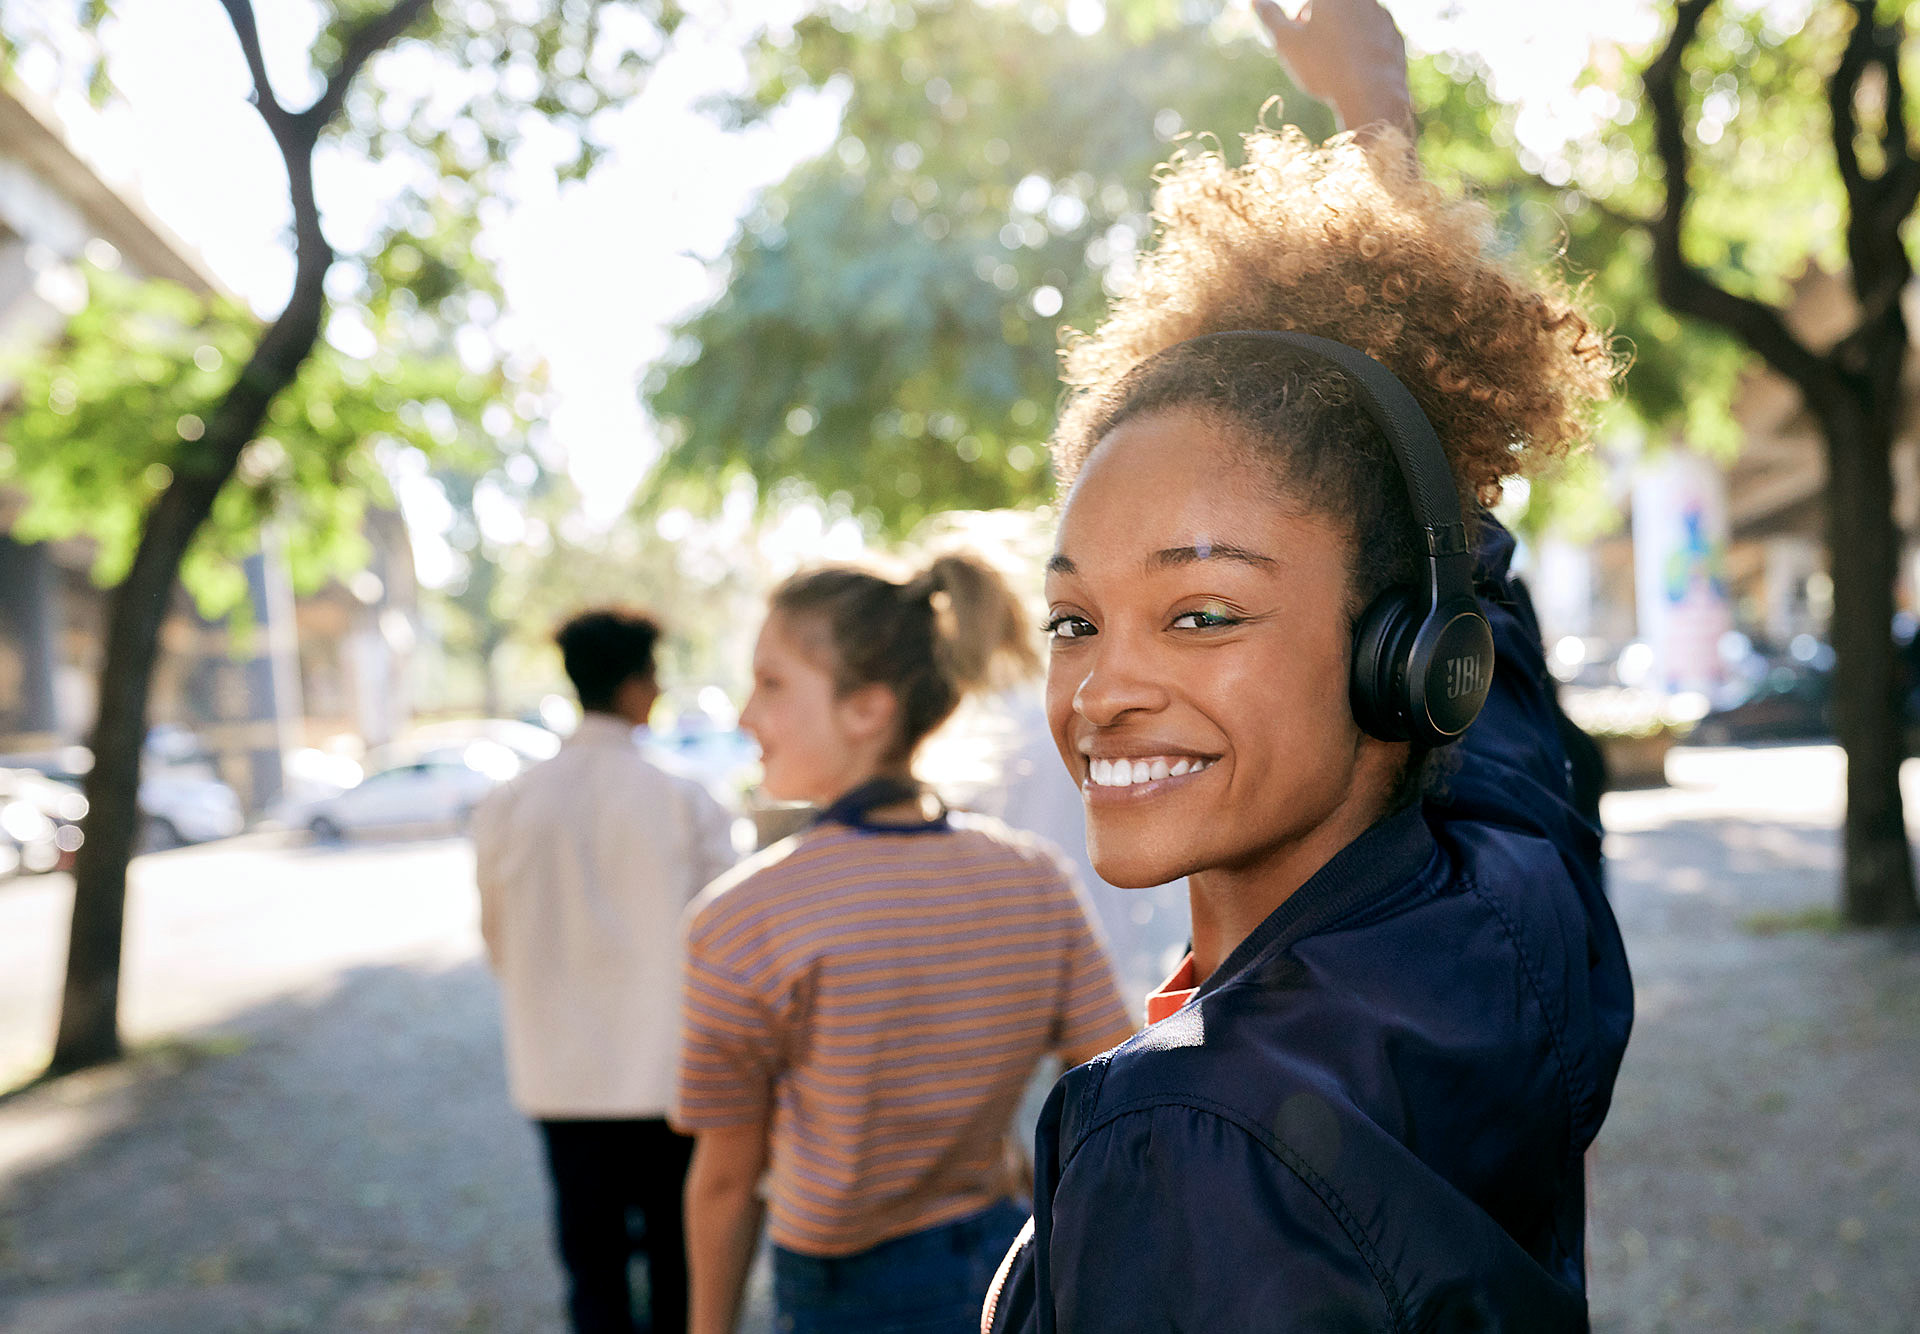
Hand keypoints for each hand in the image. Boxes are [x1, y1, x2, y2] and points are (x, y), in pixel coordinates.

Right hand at [1254, 0, 1414, 141]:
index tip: (1300, 38)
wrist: (1372, 95)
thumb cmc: (1325, 67)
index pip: (1311, 4)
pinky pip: (1373, 41)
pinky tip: (1353, 75)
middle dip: (1322, 28)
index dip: (1301, 20)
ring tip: (1334, 68)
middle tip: (1313, 55)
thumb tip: (1257, 1)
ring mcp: (1383, 18)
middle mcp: (1363, 0)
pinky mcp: (1396, 38)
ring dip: (1342, 40)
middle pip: (1335, 9)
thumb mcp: (1286, 43)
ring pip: (1356, 24)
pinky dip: (1362, 53)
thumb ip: (1269, 18)